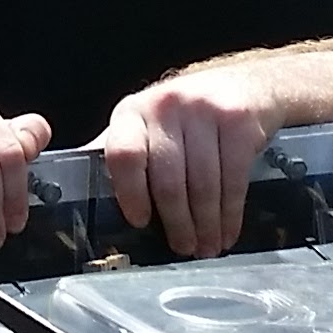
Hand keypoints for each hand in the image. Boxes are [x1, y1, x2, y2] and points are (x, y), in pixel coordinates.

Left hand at [91, 67, 278, 259]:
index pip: (124, 155)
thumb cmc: (187, 116)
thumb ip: (125, 158)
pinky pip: (233, 178)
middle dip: (177, 223)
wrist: (244, 83)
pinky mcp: (237, 121)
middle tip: (184, 248)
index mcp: (133, 113)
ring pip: (203, 184)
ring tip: (208, 246)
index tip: (140, 222)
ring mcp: (203, 111)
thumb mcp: (148, 126)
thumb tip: (88, 198)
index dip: (131, 193)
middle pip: (168, 179)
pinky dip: (231, 212)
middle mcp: (165, 106)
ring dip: (206, 224)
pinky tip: (228, 229)